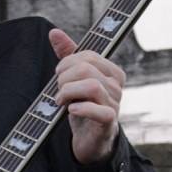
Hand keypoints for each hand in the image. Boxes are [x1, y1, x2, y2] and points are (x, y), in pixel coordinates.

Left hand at [47, 27, 124, 164]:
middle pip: (87, 69)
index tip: (59, 74)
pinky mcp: (109, 122)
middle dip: (65, 78)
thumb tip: (54, 32)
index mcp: (111, 72)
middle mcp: (117, 86)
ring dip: (68, 92)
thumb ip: (67, 55)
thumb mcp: (74, 80)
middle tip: (58, 90)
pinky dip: (80, 108)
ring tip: (60, 100)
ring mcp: (115, 104)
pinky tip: (70, 110)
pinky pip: (98, 110)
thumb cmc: (83, 106)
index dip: (68, 62)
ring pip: (92, 86)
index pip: (89, 56)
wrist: (90, 140)